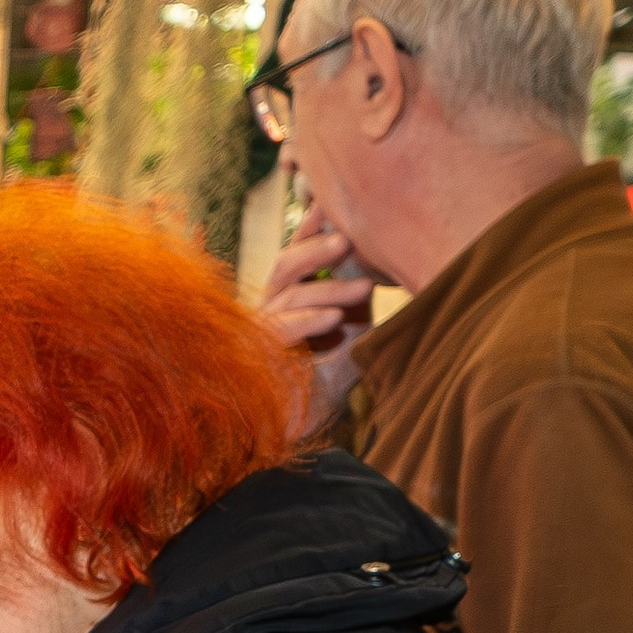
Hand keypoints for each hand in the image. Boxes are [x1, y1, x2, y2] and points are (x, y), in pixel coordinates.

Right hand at [259, 202, 376, 428]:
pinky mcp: (258, 356)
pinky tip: (336, 318)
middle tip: (349, 238)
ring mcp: (260, 331)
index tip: (337, 208)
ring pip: (288, 294)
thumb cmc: (330, 376)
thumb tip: (373, 261)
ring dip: (329, 289)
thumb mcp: (353, 329)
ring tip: (365, 288)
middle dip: (316, 248)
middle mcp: (269, 306)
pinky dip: (308, 321)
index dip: (312, 228)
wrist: (307, 424)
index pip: (297, 252)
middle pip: (285, 265)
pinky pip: (281, 330)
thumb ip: (357, 297)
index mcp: (288, 293)